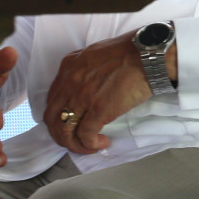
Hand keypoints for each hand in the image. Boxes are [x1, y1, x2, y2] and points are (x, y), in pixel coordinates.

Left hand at [42, 32, 172, 154]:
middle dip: (60, 134)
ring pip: (64, 131)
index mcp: (68, 67)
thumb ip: (84, 68)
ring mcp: (82, 98)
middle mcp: (69, 83)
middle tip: (74, 140)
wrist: (147, 56)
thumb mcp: (95, 53)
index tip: (69, 122)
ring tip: (88, 147)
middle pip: (52, 118)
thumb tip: (87, 83)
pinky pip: (85, 135)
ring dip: (74, 144)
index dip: (57, 116)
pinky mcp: (98, 111)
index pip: (51, 99)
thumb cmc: (129, 51)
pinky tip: (102, 143)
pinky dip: (90, 144)